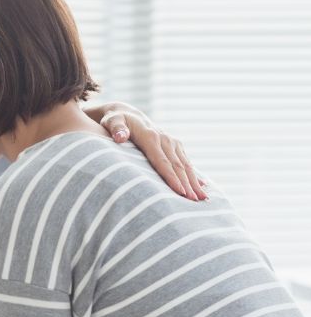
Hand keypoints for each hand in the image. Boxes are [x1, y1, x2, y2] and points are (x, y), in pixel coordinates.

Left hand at [85, 101, 206, 200]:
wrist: (127, 114)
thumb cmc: (116, 120)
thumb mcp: (113, 121)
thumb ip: (116, 128)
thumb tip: (120, 136)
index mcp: (151, 137)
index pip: (162, 161)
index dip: (171, 178)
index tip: (180, 192)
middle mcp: (165, 139)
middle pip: (177, 166)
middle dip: (187, 184)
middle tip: (194, 202)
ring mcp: (172, 142)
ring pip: (185, 165)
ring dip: (194, 182)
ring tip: (203, 198)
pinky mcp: (175, 145)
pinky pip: (186, 161)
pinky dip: (194, 174)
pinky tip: (202, 186)